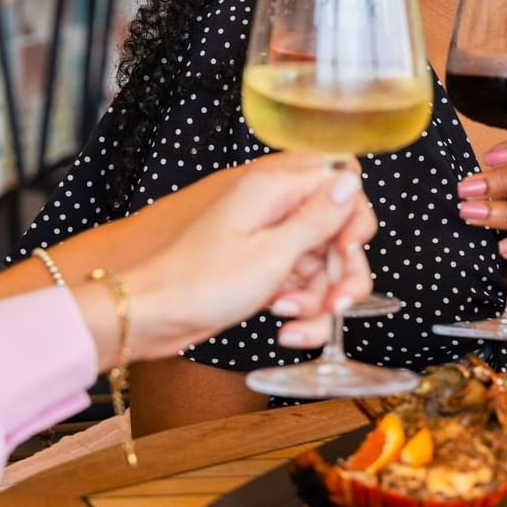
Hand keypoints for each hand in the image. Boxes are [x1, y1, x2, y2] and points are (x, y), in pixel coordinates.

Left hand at [123, 153, 375, 358]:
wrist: (152, 316)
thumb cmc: (201, 283)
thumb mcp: (272, 254)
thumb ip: (317, 218)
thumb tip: (351, 180)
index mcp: (273, 187)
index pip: (340, 179)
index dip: (354, 217)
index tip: (349, 252)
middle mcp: (273, 206)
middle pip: (337, 227)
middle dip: (344, 270)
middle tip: (337, 303)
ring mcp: (269, 238)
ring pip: (323, 261)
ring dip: (319, 297)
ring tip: (291, 318)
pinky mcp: (263, 267)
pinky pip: (301, 282)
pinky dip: (301, 307)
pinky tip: (285, 327)